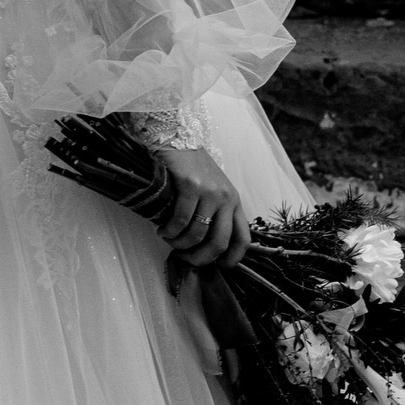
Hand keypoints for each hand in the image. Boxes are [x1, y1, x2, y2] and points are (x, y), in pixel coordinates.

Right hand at [154, 140, 249, 269]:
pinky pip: (181, 220)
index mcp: (234, 202)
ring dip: (179, 244)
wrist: (178, 137)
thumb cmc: (193, 168)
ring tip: (168, 239)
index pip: (243, 238)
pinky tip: (161, 229)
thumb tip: (202, 248)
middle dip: (200, 258)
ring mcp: (209, 191)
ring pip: (197, 234)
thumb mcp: (213, 190)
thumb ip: (214, 214)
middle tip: (184, 258)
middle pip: (219, 242)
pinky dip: (169, 231)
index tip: (218, 267)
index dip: (232, 259)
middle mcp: (226, 198)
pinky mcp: (190, 186)